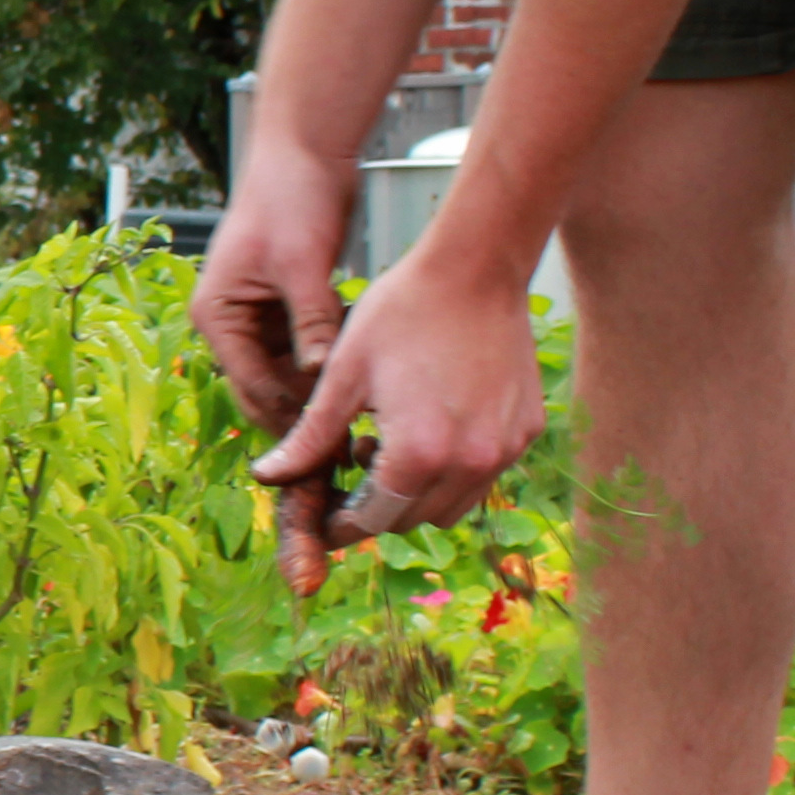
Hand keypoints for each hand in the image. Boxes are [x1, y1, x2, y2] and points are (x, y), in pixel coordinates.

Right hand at [189, 171, 357, 438]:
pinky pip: (307, 354)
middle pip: (264, 391)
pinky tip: (364, 383)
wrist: (305, 151)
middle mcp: (231, 322)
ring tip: (359, 426)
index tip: (329, 447)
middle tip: (346, 453)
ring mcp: (259, 318)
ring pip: (288, 378)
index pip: (252, 385)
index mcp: (217, 315)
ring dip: (319, 395)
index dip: (290, 419)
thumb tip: (325, 377)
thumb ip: (312, 322)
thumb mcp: (301, 264)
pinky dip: (330, 367)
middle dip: (301, 419)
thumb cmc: (291, 198)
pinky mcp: (288, 308)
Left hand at [246, 253, 549, 582]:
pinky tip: (426, 426)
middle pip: (413, 519)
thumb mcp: (343, 375)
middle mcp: (470, 462)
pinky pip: (483, 474)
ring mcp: (504, 449)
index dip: (342, 525)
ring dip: (415, 493)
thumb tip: (268, 476)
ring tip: (385, 441)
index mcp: (419, 453)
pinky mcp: (526, 431)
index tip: (322, 519)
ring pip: (451, 505)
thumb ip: (309, 436)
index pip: (374, 519)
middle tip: (351, 463)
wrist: (476, 268)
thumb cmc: (401, 313)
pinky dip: (451, 469)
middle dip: (376, 507)